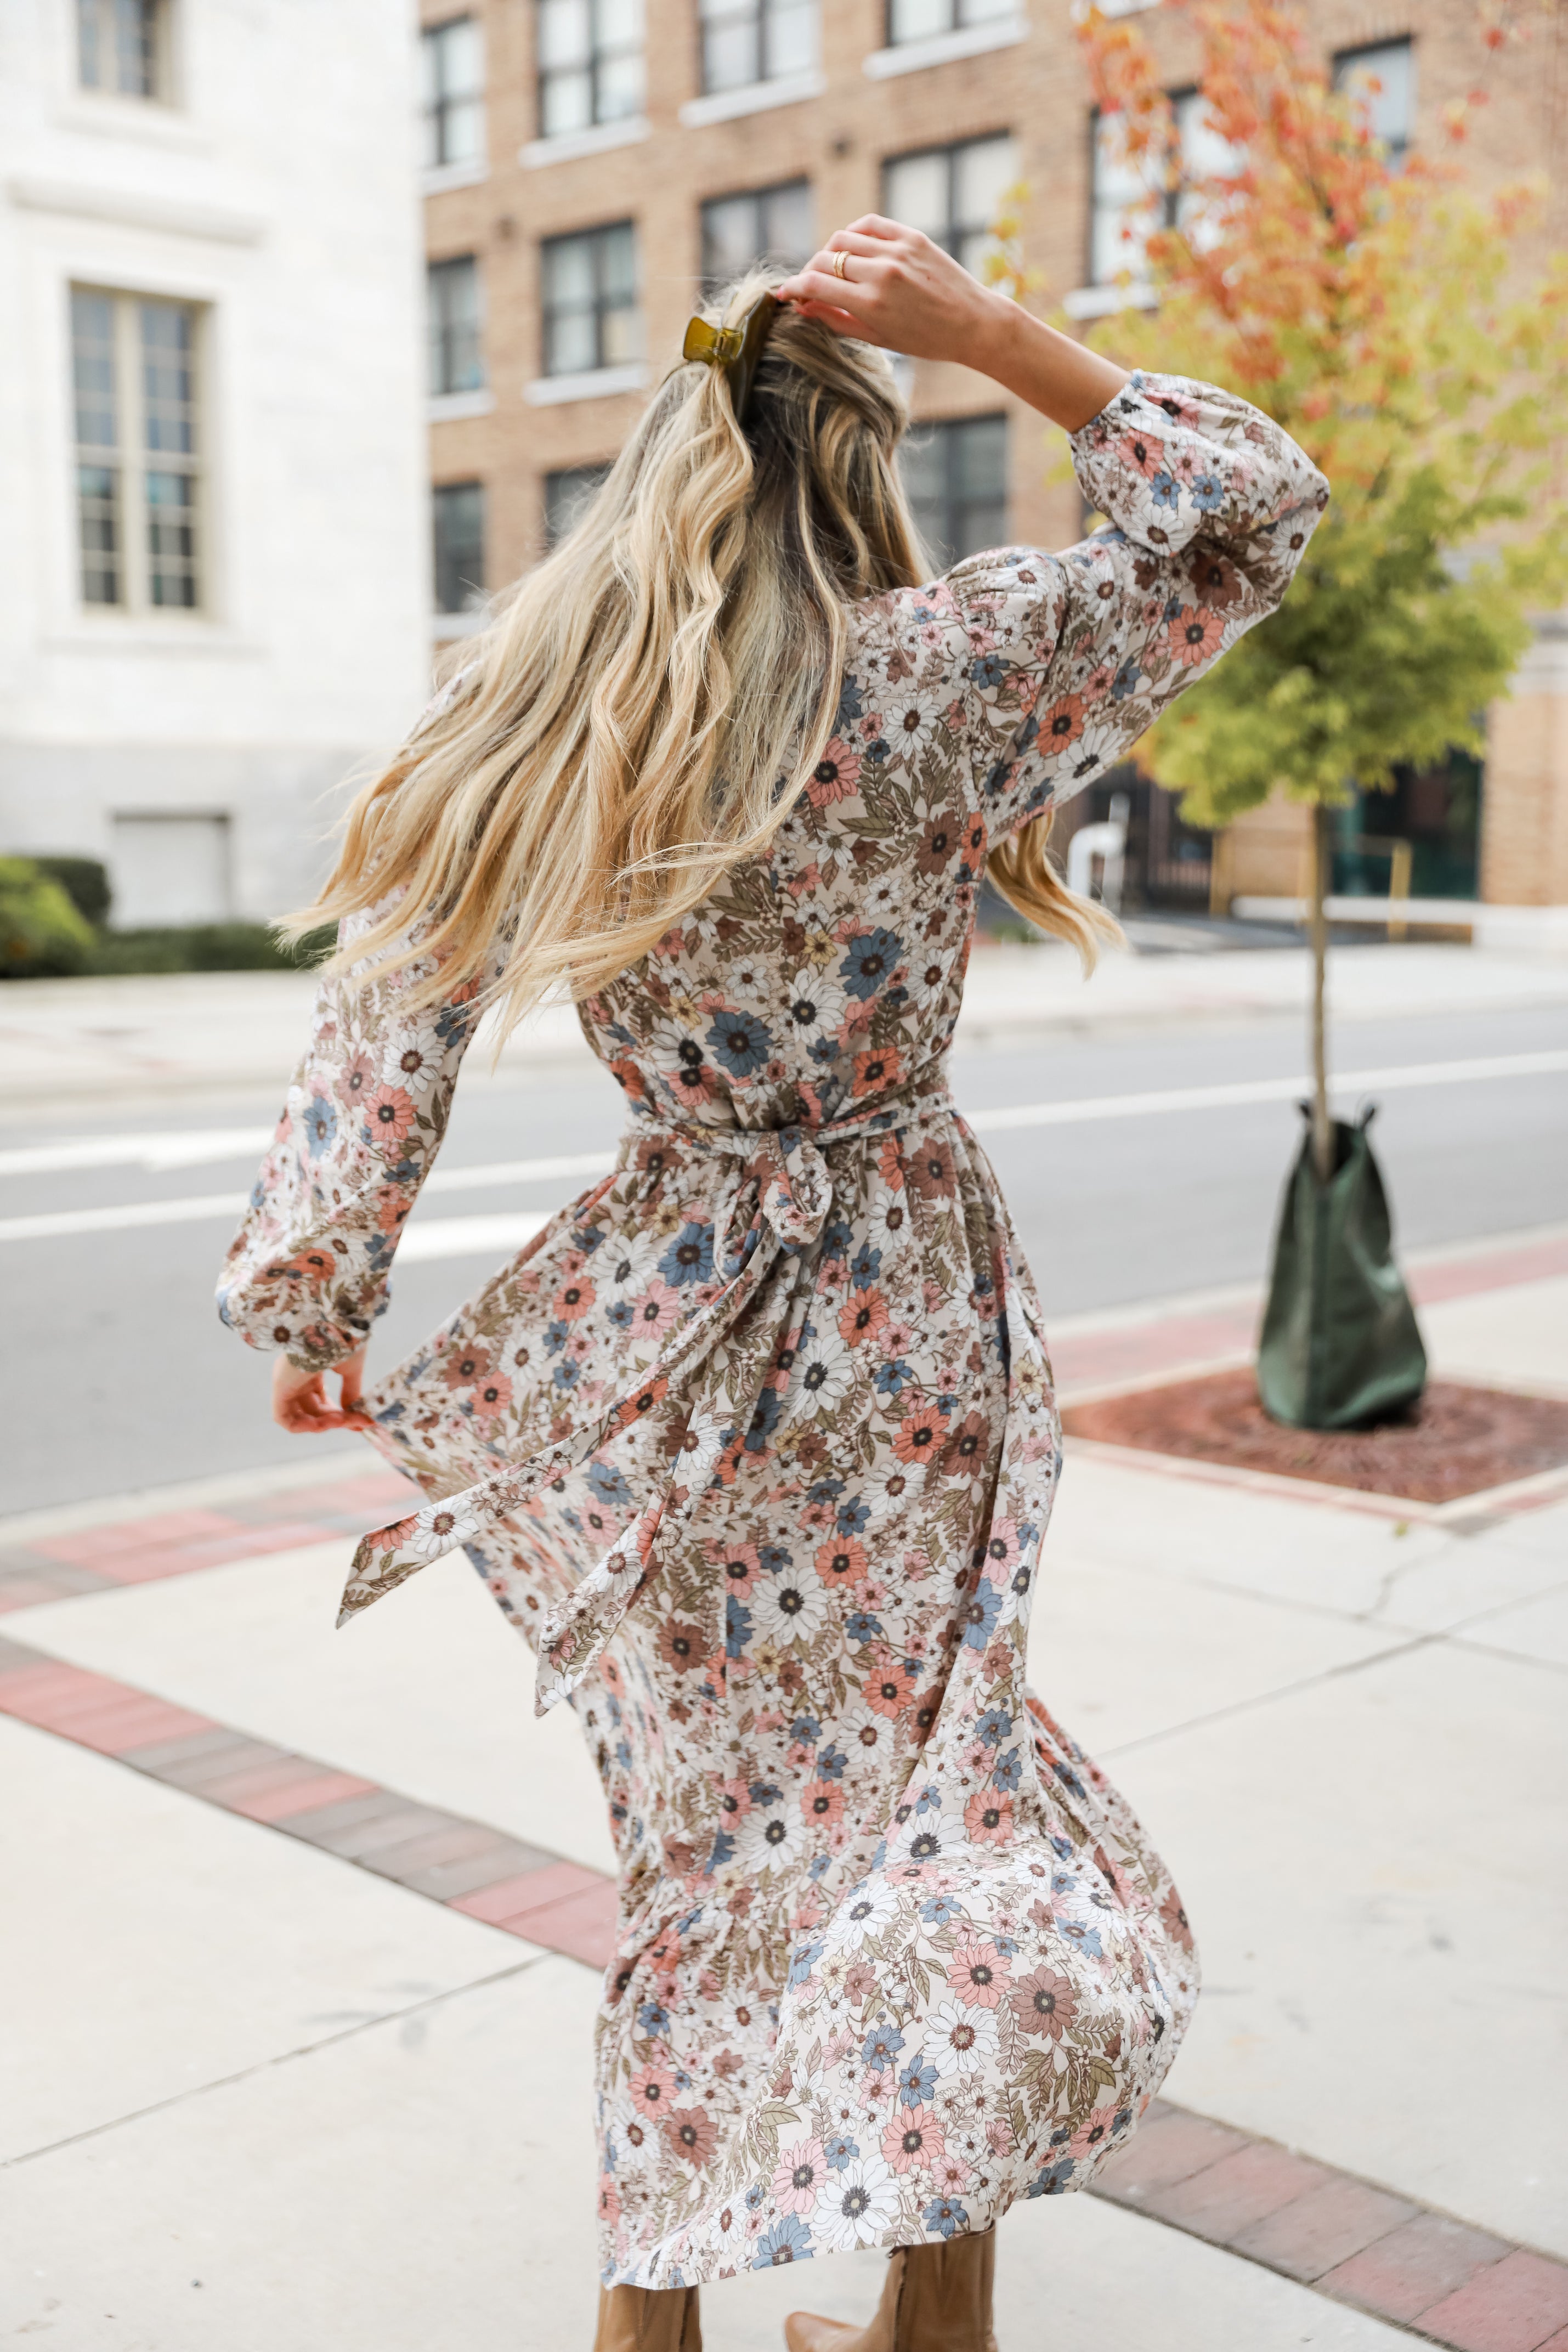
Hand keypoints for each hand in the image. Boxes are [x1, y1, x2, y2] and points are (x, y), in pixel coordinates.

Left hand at [272, 1346, 370, 1434]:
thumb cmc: (344, 1338)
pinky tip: (324, 1425)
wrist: (335, 1324)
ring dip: (324, 1424)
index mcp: (311, 1366)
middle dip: (337, 1419)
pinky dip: (303, 1427)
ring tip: (344, 1421)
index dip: (339, 1413)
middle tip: (358, 1422)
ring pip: (301, 1416)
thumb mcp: (350, 1367)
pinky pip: (284, 1418)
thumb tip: (355, 1413)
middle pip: (313, 1409)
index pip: (320, 1398)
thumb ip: (351, 1390)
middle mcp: (296, 1375)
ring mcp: (286, 1381)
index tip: (360, 1421)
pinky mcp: (279, 1388)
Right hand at [777, 216, 1009, 368]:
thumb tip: (803, 306)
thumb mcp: (878, 338)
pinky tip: (853, 247)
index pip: (815, 285)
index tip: (786, 294)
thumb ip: (837, 320)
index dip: (794, 288)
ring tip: (832, 269)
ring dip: (828, 252)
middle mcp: (881, 273)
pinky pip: (869, 224)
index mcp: (871, 303)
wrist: (973, 323)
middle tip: (809, 286)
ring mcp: (897, 250)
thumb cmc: (926, 340)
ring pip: (842, 237)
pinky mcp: (911, 236)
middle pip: (825, 260)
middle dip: (809, 273)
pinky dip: (853, 233)